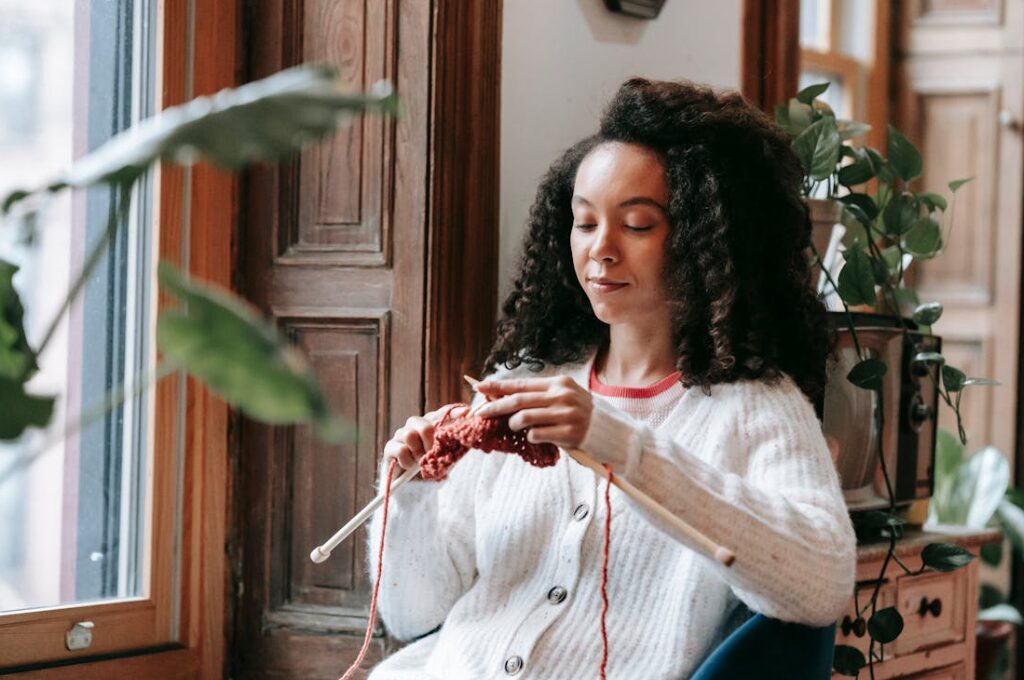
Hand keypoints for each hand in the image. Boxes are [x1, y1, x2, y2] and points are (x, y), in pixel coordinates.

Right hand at [383, 405, 469, 470]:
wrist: (415, 490)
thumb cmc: (432, 469)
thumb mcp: (447, 457)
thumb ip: (455, 443)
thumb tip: (467, 430)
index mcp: (431, 425)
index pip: (443, 414)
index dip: (454, 413)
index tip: (466, 413)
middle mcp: (416, 426)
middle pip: (424, 424)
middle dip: (431, 441)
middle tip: (433, 454)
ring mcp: (401, 436)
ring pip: (409, 434)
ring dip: (418, 452)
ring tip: (421, 462)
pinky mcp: (390, 448)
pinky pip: (400, 449)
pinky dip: (407, 461)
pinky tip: (409, 467)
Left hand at [473, 375, 592, 449]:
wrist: (609, 431)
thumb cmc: (580, 413)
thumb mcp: (563, 396)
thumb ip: (538, 396)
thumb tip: (504, 397)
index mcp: (559, 383)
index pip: (522, 383)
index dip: (499, 386)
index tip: (480, 386)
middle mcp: (562, 396)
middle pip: (518, 400)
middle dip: (495, 406)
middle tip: (480, 412)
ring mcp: (566, 414)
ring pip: (524, 418)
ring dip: (514, 424)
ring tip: (515, 426)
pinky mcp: (569, 433)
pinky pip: (536, 434)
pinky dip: (531, 436)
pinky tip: (537, 436)